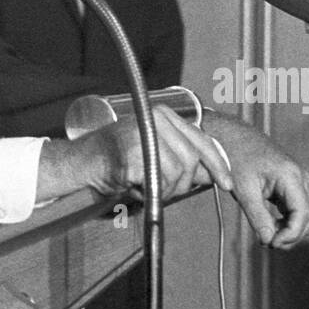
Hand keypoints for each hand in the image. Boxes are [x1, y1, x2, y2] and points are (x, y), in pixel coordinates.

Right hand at [78, 105, 233, 200]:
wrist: (81, 162)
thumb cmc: (116, 159)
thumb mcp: (153, 151)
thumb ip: (181, 156)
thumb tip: (212, 171)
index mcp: (163, 115)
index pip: (201, 140)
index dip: (218, 164)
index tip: (227, 183)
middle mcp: (155, 120)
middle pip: (191, 159)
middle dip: (184, 183)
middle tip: (167, 191)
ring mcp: (144, 134)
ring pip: (177, 173)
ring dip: (166, 190)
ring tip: (147, 187)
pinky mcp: (133, 154)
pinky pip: (158, 183)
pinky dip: (150, 193)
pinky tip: (135, 187)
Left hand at [203, 113, 308, 249]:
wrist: (234, 136)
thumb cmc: (236, 158)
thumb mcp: (243, 189)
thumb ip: (258, 217)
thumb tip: (268, 241)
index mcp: (291, 176)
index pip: (303, 214)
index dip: (291, 234)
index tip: (272, 244)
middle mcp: (301, 177)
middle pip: (307, 218)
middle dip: (290, 235)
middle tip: (267, 243)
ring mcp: (299, 180)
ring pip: (304, 215)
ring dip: (288, 230)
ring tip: (265, 235)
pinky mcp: (292, 184)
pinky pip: (296, 209)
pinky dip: (285, 221)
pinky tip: (268, 226)